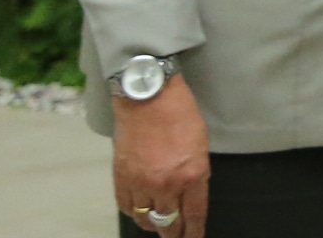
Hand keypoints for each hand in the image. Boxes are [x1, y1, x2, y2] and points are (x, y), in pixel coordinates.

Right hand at [113, 78, 209, 236]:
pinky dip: (133, 213)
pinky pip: (126, 207)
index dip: (194, 232)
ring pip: (146, 219)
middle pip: (169, 222)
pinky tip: (139, 212)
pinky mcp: (121, 178)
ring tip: (159, 225)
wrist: (147, 97)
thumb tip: (192, 195)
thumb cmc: (180, 114)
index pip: (194, 215)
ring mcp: (141, 183)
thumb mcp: (201, 144)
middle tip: (177, 237)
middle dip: (174, 234)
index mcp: (192, 175)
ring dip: (154, 224)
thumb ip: (197, 173)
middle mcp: (166, 184)